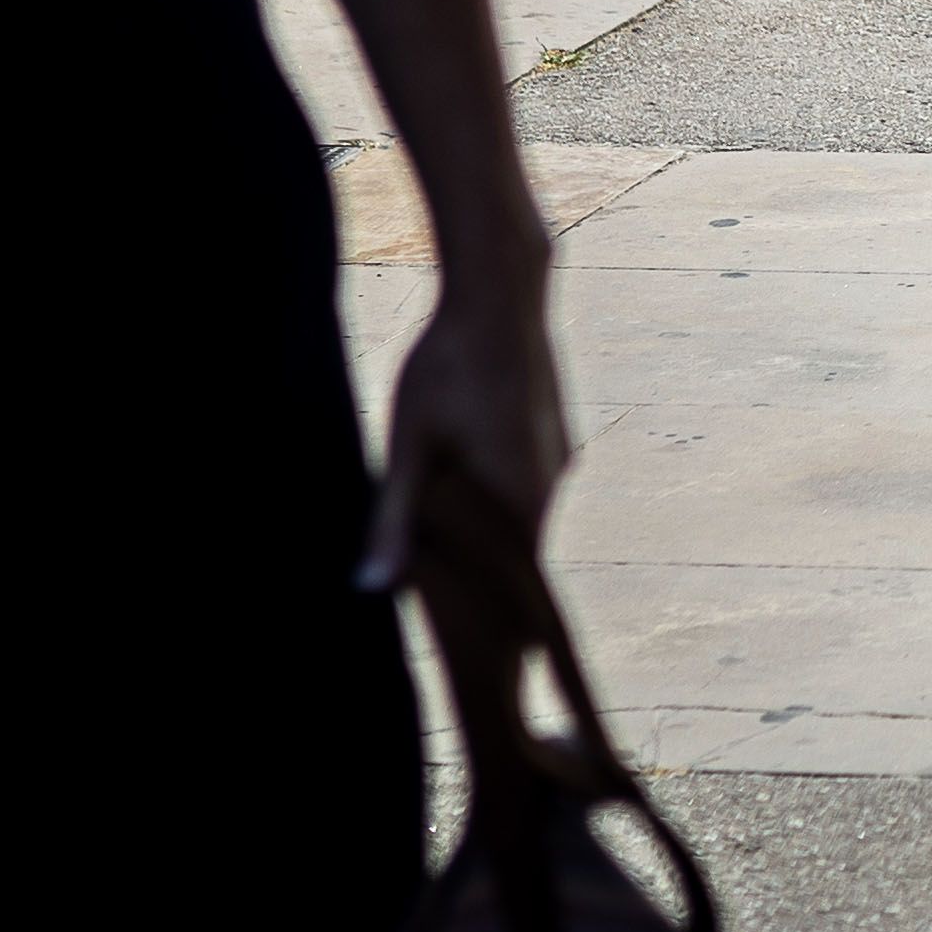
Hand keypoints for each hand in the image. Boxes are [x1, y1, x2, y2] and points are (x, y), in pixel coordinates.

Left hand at [358, 269, 567, 604]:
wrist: (499, 290)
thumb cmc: (447, 369)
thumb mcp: (408, 449)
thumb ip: (394, 522)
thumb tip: (374, 589)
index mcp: (523, 498)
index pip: (516, 583)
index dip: (491, 611)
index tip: (475, 640)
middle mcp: (552, 482)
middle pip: (517, 547)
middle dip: (480, 567)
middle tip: (437, 580)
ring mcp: (558, 452)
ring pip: (519, 508)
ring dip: (486, 522)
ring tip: (441, 523)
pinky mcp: (554, 427)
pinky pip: (526, 476)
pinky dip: (497, 488)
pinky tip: (462, 465)